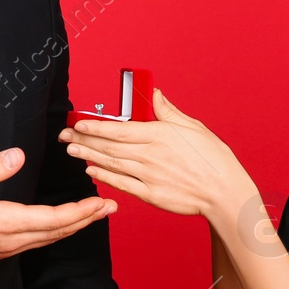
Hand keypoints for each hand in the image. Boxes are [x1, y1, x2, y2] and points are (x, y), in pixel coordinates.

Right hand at [0, 147, 116, 266]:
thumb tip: (17, 156)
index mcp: (5, 222)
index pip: (54, 218)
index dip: (80, 211)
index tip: (100, 202)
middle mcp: (12, 238)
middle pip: (59, 230)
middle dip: (88, 217)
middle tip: (111, 207)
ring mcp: (9, 246)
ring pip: (51, 237)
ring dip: (76, 225)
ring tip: (94, 213)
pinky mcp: (3, 248)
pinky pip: (39, 241)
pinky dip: (58, 230)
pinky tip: (63, 224)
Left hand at [58, 89, 255, 219]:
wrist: (224, 191)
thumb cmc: (213, 158)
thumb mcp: (193, 127)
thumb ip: (169, 112)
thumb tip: (154, 95)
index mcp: (160, 135)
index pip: (119, 130)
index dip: (95, 126)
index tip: (78, 123)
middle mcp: (151, 155)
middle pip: (110, 146)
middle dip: (84, 139)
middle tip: (65, 135)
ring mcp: (149, 176)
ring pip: (112, 163)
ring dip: (89, 156)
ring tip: (71, 150)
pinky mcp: (150, 194)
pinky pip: (122, 184)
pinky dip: (105, 176)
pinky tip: (91, 170)